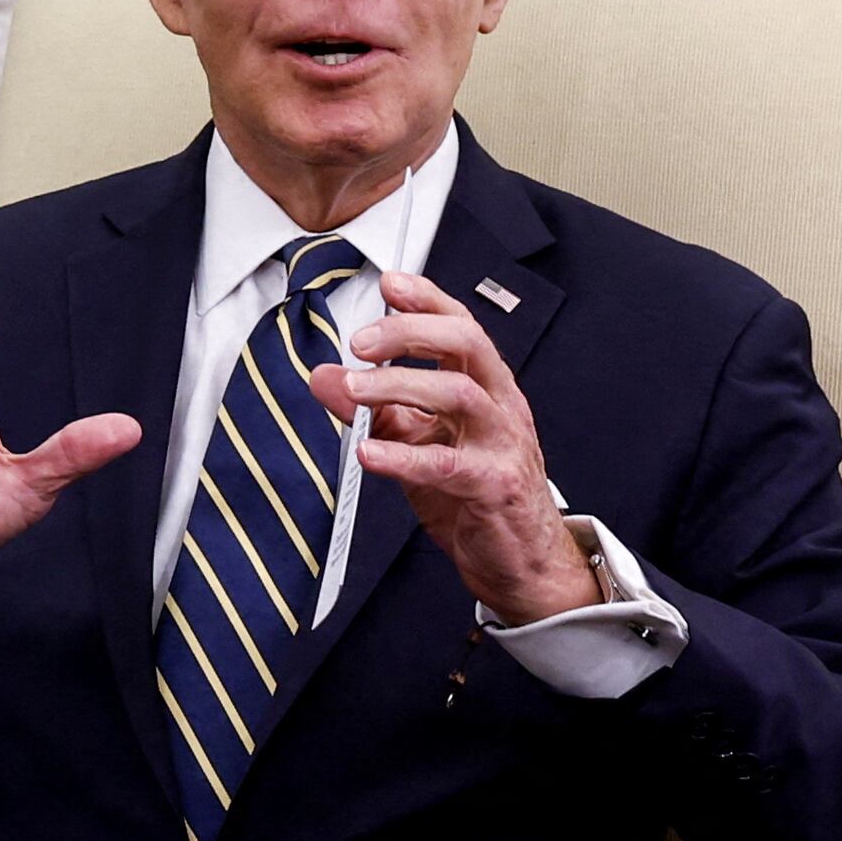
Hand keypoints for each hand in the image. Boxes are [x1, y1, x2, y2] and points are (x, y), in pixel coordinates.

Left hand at [307, 273, 602, 624]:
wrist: (518, 557)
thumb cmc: (472, 491)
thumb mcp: (416, 442)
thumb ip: (372, 409)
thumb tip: (323, 377)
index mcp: (485, 387)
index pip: (462, 327)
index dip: (428, 299)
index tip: (390, 283)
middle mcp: (499, 406)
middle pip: (466, 344)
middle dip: (411, 332)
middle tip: (360, 342)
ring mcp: (501, 445)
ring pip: (459, 394)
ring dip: (399, 385)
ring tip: (354, 390)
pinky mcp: (493, 487)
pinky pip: (447, 465)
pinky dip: (403, 457)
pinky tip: (368, 453)